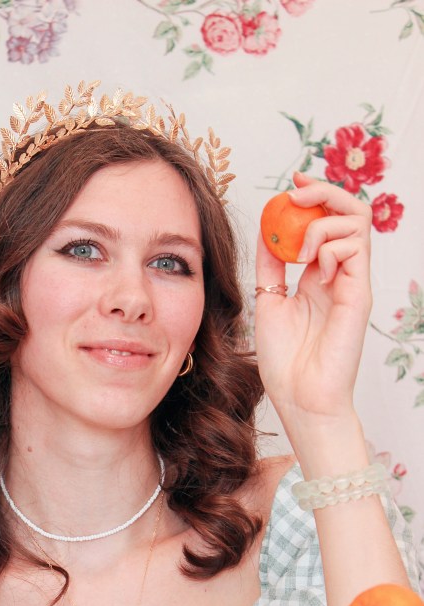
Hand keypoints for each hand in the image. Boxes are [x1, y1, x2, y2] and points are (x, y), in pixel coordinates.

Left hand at [254, 171, 372, 434]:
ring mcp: (351, 282)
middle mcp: (339, 274)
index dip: (313, 197)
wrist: (299, 399)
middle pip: (349, 212)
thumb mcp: (268, 301)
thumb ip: (271, 264)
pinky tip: (311, 270)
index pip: (327, 221)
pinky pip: (354, 248)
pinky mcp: (359, 294)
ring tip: (297, 252)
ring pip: (355, 222)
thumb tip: (267, 225)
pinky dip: (329, 246)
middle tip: (297, 192)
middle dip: (323, 192)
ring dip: (321, 223)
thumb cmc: (285, 363)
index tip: (291, 185)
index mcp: (318, 275)